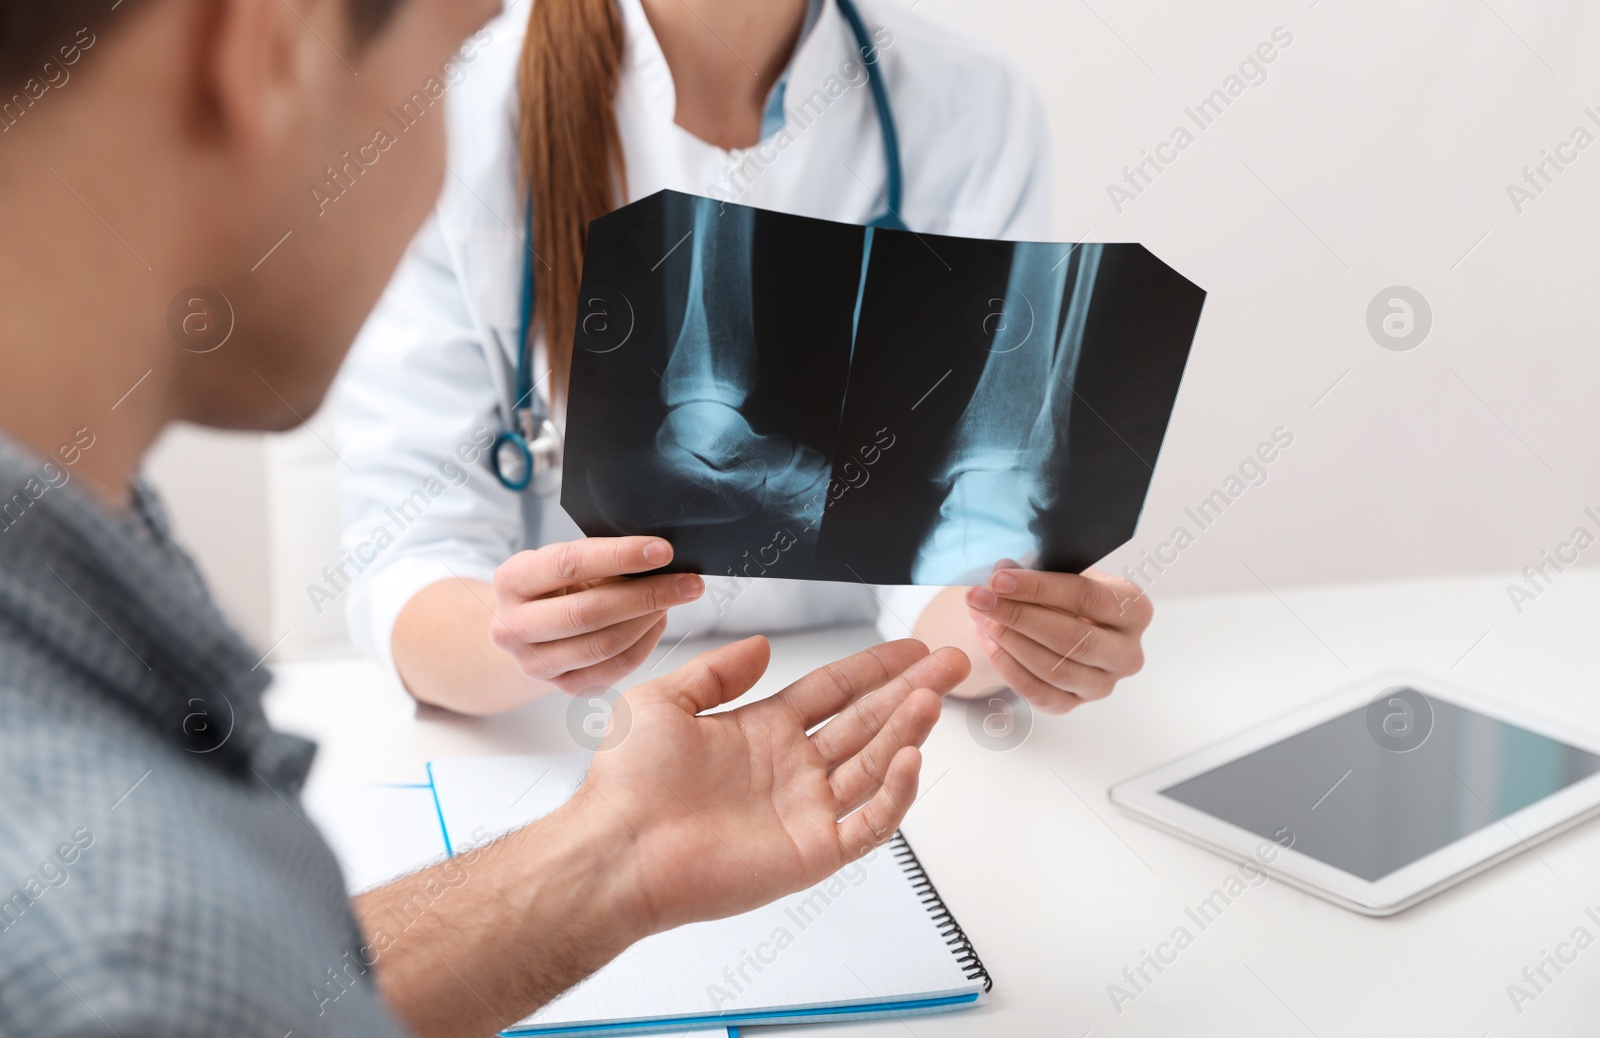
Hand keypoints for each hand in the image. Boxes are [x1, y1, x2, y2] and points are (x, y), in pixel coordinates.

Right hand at [488, 536, 704, 693]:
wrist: (530, 628)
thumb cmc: (557, 584)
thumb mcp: (566, 562)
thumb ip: (600, 558)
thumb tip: (657, 557)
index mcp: (511, 581)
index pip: (568, 564)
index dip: (620, 556)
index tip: (663, 551)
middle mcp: (513, 627)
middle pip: (588, 613)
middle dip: (646, 595)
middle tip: (688, 582)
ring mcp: (535, 663)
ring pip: (604, 645)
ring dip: (650, 619)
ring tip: (675, 599)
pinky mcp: (563, 686)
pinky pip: (616, 668)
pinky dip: (646, 643)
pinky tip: (658, 622)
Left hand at [573, 635, 969, 934]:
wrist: (616, 849)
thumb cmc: (626, 783)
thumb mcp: (664, 701)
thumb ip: (717, 671)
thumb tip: (762, 645)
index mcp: (762, 731)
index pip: (835, 692)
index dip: (874, 668)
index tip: (911, 647)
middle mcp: (791, 769)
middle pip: (867, 722)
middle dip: (911, 690)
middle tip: (950, 664)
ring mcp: (805, 811)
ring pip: (874, 765)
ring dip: (907, 731)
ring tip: (932, 698)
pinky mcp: (811, 853)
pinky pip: (869, 823)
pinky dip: (894, 794)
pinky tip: (910, 758)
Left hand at [964, 561, 1150, 713]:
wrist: (1069, 622)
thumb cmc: (1068, 593)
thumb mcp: (1062, 572)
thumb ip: (1036, 570)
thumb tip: (1002, 573)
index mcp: (1134, 609)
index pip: (1086, 597)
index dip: (1038, 588)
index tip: (999, 579)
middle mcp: (1127, 652)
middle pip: (1072, 638)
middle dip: (1019, 616)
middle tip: (981, 599)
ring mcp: (1104, 684)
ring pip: (1055, 669)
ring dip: (1009, 641)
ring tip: (980, 617)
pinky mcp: (1076, 704)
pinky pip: (1039, 693)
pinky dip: (1007, 667)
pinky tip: (987, 641)